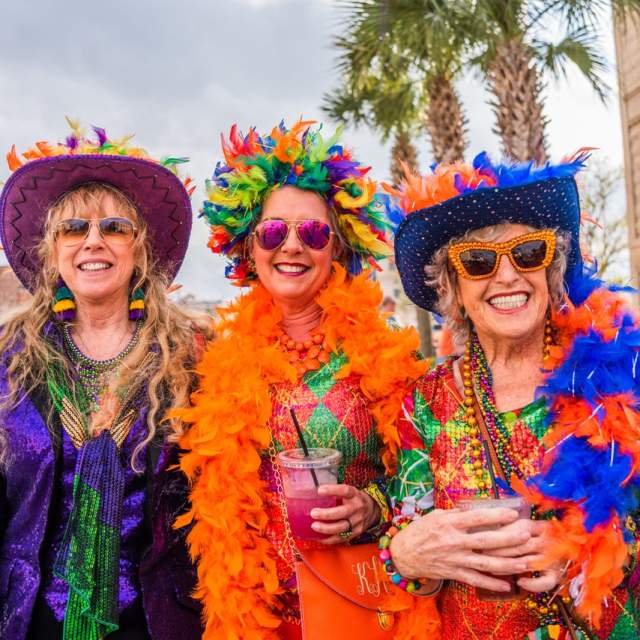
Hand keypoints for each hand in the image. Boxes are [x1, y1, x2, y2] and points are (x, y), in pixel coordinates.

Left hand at [309, 484, 380, 544]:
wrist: (373, 511)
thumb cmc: (354, 499)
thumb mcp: (349, 492)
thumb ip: (336, 492)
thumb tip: (312, 492)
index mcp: (354, 495)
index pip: (345, 490)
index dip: (332, 490)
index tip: (320, 490)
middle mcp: (357, 508)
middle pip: (343, 512)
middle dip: (327, 514)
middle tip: (313, 513)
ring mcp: (357, 522)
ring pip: (342, 527)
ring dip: (326, 528)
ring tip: (314, 526)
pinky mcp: (356, 532)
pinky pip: (341, 538)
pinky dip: (329, 539)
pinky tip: (319, 537)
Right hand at [389, 508, 531, 592]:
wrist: (404, 554)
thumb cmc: (420, 531)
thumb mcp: (436, 516)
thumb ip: (455, 514)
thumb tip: (474, 509)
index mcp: (449, 523)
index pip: (476, 518)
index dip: (495, 516)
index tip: (513, 514)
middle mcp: (453, 541)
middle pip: (486, 541)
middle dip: (508, 539)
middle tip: (526, 535)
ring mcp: (455, 559)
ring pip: (485, 563)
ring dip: (507, 563)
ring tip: (524, 562)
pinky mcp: (454, 573)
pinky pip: (476, 579)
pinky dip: (492, 583)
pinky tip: (508, 584)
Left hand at [487, 519, 563, 592]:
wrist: (562, 552)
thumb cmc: (530, 538)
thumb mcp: (523, 527)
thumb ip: (509, 524)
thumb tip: (485, 521)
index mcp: (542, 526)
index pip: (522, 527)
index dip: (502, 532)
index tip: (484, 536)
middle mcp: (551, 541)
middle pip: (523, 545)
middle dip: (500, 551)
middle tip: (483, 554)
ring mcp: (555, 559)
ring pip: (529, 562)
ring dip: (509, 567)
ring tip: (493, 568)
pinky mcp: (557, 575)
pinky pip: (546, 581)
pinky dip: (532, 583)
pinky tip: (520, 582)